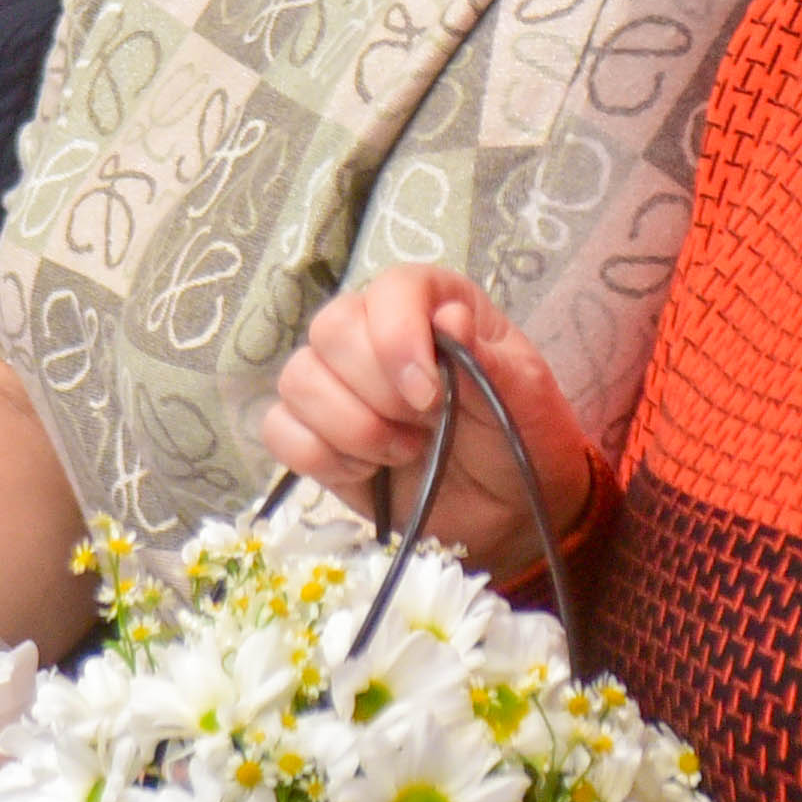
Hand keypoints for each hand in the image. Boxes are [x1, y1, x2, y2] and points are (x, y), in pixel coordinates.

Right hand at [258, 267, 593, 577]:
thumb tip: (450, 319)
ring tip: (404, 452)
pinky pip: (279, 430)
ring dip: (351, 429)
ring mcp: (337, 381)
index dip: (398, 339)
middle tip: (422, 428)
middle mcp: (374, 330)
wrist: (508, 511)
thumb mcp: (522, 398)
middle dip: (376, 392)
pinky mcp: (315, 432)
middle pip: (331, 330)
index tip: (428, 397)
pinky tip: (367, 471)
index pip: (391, 290)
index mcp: (430, 304)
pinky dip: (320, 457)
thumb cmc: (521, 439)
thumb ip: (485, 361)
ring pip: (297, 380)